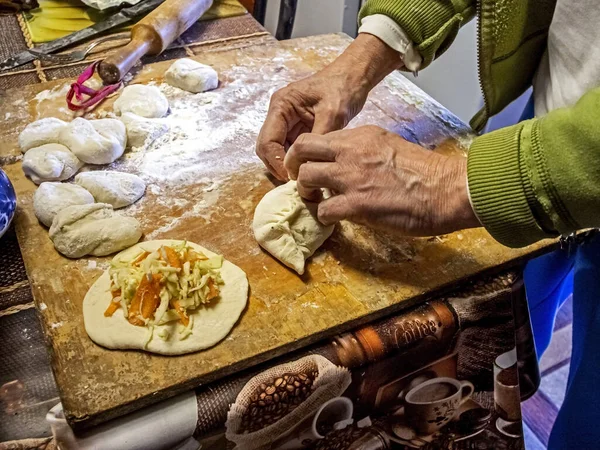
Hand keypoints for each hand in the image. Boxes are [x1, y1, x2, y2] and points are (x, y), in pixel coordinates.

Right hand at [256, 34, 401, 179]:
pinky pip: (289, 149)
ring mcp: (286, 122)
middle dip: (278, 166)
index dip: (277, 162)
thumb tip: (308, 164)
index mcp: (281, 105)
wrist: (353, 78)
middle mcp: (278, 114)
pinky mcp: (296, 128)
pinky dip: (295, 161)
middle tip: (297, 181)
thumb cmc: (342, 89)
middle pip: (266, 148)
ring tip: (303, 178)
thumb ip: (318, 138)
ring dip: (286, 164)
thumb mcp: (333, 114)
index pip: (267, 141)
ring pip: (276, 151)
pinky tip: (308, 169)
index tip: (293, 176)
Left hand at [284, 126, 480, 236]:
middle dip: (292, 166)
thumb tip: (349, 163)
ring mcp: (352, 177)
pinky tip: (335, 218)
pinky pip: (323, 210)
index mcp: (361, 137)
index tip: (312, 167)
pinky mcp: (357, 204)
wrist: (447, 189)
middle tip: (299, 181)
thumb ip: (365, 151)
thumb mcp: (391, 146)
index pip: (319, 138)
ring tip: (316, 201)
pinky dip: (324, 216)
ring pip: (304, 177)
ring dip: (305, 192)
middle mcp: (351, 152)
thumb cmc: (426, 172)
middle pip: (301, 149)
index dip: (308, 155)